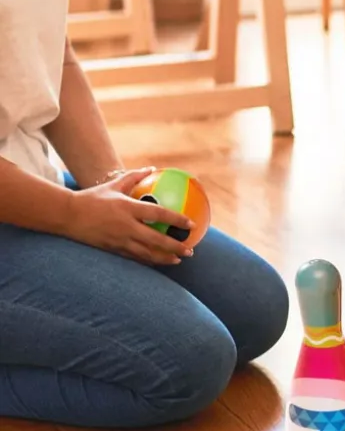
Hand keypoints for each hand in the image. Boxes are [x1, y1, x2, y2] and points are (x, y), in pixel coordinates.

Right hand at [62, 167, 194, 265]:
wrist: (67, 215)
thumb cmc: (92, 197)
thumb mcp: (114, 185)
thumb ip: (134, 176)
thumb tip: (151, 168)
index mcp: (128, 208)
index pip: (158, 214)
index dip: (177, 219)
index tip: (191, 224)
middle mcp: (126, 226)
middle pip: (156, 239)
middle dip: (175, 246)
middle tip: (190, 250)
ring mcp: (119, 240)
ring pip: (147, 253)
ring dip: (165, 258)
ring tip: (179, 260)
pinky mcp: (112, 249)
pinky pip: (134, 257)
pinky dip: (148, 260)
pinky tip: (159, 261)